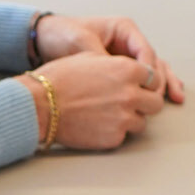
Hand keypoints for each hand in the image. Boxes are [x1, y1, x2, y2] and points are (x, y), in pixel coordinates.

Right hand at [21, 53, 165, 149]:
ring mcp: (124, 118)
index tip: (138, 87)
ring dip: (130, 120)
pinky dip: (113, 132)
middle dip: (145, 103)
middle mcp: (130, 93)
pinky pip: (124, 137)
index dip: (145, 83)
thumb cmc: (59, 79)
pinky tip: (97, 125)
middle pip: (155, 103)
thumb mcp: (89, 57)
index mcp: (127, 70)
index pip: (154, 78)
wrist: (39, 105)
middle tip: (130, 104)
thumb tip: (131, 71)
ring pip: (142, 122)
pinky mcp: (114, 137)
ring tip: (108, 116)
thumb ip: (116, 64)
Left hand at [34, 14, 185, 104]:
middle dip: (161, 80)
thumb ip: (99, 56)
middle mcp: (130, 43)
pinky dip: (152, 91)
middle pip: (155, 63)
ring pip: (154, 73)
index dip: (149, 69)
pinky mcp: (123, 74)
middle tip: (160, 98)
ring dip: (164, 86)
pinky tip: (165, 101)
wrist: (44, 42)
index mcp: (124, 30)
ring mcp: (128, 59)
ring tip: (175, 99)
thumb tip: (117, 72)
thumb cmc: (61, 35)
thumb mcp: (79, 42)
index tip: (147, 85)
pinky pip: (143, 82)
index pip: (144, 51)